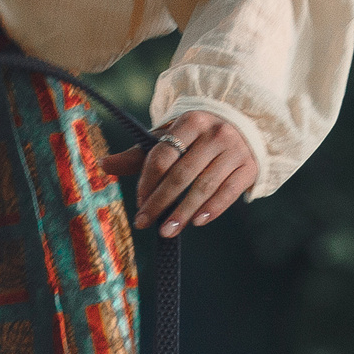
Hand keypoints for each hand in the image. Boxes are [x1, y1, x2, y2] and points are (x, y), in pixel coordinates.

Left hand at [101, 111, 257, 236]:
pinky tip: (196, 222)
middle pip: (182, 174)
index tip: (139, 202)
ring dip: (183, 212)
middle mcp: (215, 134)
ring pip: (205, 187)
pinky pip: (229, 193)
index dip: (149, 181)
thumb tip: (103, 164)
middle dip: (161, 202)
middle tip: (144, 223)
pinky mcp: (249, 167)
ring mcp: (235, 151)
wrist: (244, 124)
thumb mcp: (171, 138)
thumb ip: (140, 155)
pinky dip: (212, 209)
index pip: (165, 155)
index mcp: (191, 121)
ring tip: (167, 232)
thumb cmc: (197, 136)